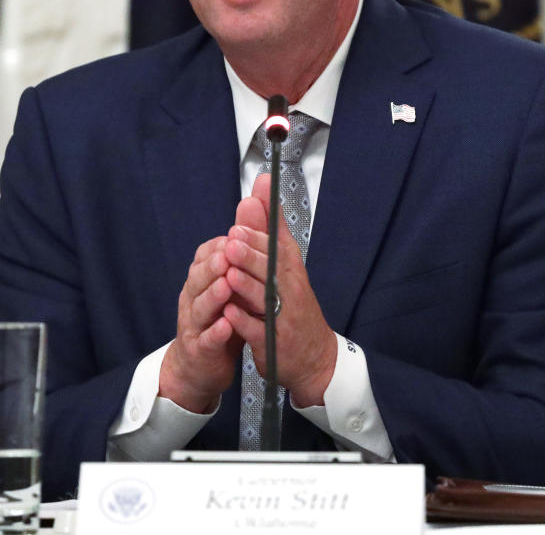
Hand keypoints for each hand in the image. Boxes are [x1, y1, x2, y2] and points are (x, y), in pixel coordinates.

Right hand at [159, 231, 248, 412]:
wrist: (201, 363)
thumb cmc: (222, 314)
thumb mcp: (234, 278)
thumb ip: (243, 242)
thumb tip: (252, 200)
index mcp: (203, 277)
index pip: (207, 255)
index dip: (221, 246)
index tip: (236, 235)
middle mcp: (194, 296)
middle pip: (200, 277)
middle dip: (214, 265)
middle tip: (228, 254)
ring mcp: (194, 323)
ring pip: (200, 306)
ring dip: (213, 295)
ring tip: (227, 285)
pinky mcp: (200, 349)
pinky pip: (206, 339)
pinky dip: (215, 332)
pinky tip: (225, 326)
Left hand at [224, 173, 337, 406]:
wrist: (314, 356)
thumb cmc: (293, 304)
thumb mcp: (285, 264)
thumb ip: (270, 227)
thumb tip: (259, 188)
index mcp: (291, 270)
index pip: (280, 246)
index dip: (262, 232)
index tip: (244, 216)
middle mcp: (292, 291)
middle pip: (274, 270)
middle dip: (254, 254)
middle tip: (233, 239)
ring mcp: (284, 318)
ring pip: (266, 299)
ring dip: (248, 285)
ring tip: (229, 272)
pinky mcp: (275, 342)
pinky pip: (259, 331)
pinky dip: (245, 322)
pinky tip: (229, 312)